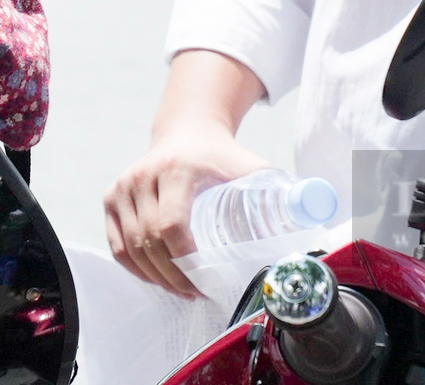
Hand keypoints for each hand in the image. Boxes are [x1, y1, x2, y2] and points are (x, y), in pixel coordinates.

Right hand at [103, 117, 270, 295]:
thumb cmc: (223, 156)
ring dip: (155, 277)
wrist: (187, 131)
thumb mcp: (251, 168)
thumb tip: (313, 220)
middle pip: (151, 242)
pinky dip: (135, 268)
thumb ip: (281, 193)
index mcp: (177, 169)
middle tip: (197, 293)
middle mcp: (144, 176)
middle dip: (173, 277)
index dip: (185, 262)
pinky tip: (156, 278)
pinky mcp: (111, 197)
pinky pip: (117, 246)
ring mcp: (123, 186)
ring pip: (132, 248)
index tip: (205, 282)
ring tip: (180, 289)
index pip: (172, 226)